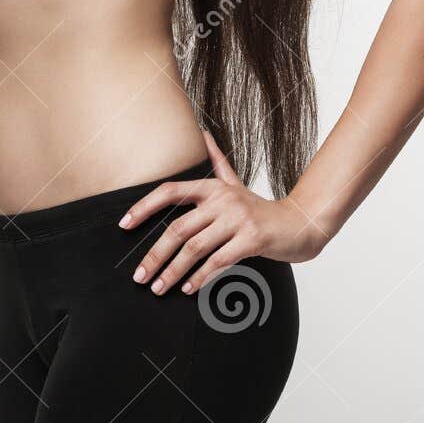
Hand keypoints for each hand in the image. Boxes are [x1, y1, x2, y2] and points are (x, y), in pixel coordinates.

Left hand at [117, 128, 321, 293]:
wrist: (299, 224)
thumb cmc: (260, 209)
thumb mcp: (236, 184)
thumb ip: (217, 163)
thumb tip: (202, 133)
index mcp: (213, 187)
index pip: (170, 192)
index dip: (144, 206)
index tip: (123, 224)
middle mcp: (223, 200)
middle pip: (178, 228)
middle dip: (155, 254)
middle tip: (139, 276)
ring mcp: (238, 219)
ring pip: (195, 248)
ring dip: (173, 271)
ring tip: (159, 288)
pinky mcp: (252, 239)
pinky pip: (219, 260)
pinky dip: (201, 277)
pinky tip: (188, 289)